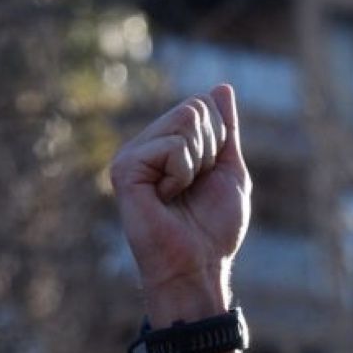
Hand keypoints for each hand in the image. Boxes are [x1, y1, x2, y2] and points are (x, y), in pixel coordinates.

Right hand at [109, 85, 250, 321]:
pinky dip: (182, 173)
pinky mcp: (123, 168)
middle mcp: (145, 145)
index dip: (220, 140)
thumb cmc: (214, 226)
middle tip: (194, 185)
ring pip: (185, 121)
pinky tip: (166, 196)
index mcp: (167, 143)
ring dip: (197, 162)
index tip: (208, 175)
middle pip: (195, 108)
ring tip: (179, 191)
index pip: (204, 106)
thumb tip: (220, 88)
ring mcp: (131, 155)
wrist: (199, 264)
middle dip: (210, 148)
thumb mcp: (229, 169)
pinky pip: (170, 147)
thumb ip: (225, 130)